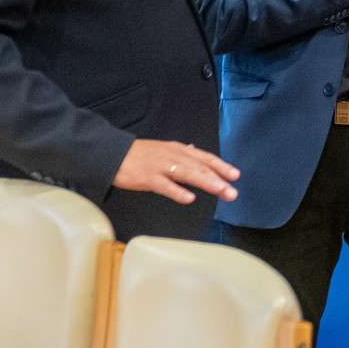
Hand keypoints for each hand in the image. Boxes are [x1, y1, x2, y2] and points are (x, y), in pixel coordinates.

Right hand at [113, 140, 238, 204]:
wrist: (113, 153)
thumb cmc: (139, 155)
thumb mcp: (164, 149)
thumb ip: (181, 153)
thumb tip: (196, 150)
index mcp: (178, 150)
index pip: (204, 157)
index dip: (221, 166)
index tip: (236, 175)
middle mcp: (173, 156)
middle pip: (200, 166)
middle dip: (219, 179)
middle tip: (233, 191)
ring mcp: (160, 166)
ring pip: (187, 173)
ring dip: (206, 182)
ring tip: (220, 190)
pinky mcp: (147, 177)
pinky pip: (165, 185)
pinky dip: (177, 191)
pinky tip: (189, 198)